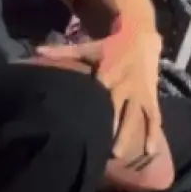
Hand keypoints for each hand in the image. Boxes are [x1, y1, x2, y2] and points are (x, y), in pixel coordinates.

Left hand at [27, 53, 174, 191]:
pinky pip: (154, 117)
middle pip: (116, 110)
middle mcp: (124, 85)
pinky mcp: (151, 97)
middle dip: (110, 129)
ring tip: (119, 156)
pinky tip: (151, 151)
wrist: (140, 35)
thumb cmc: (109, 45)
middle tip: (99, 151)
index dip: (90, 110)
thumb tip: (36, 50)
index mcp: (107, 73)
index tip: (78, 129)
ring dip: (129, 136)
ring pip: (135, 117)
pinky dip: (154, 134)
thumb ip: (62, 52)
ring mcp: (139, 93)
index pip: (96, 94)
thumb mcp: (87, 48)